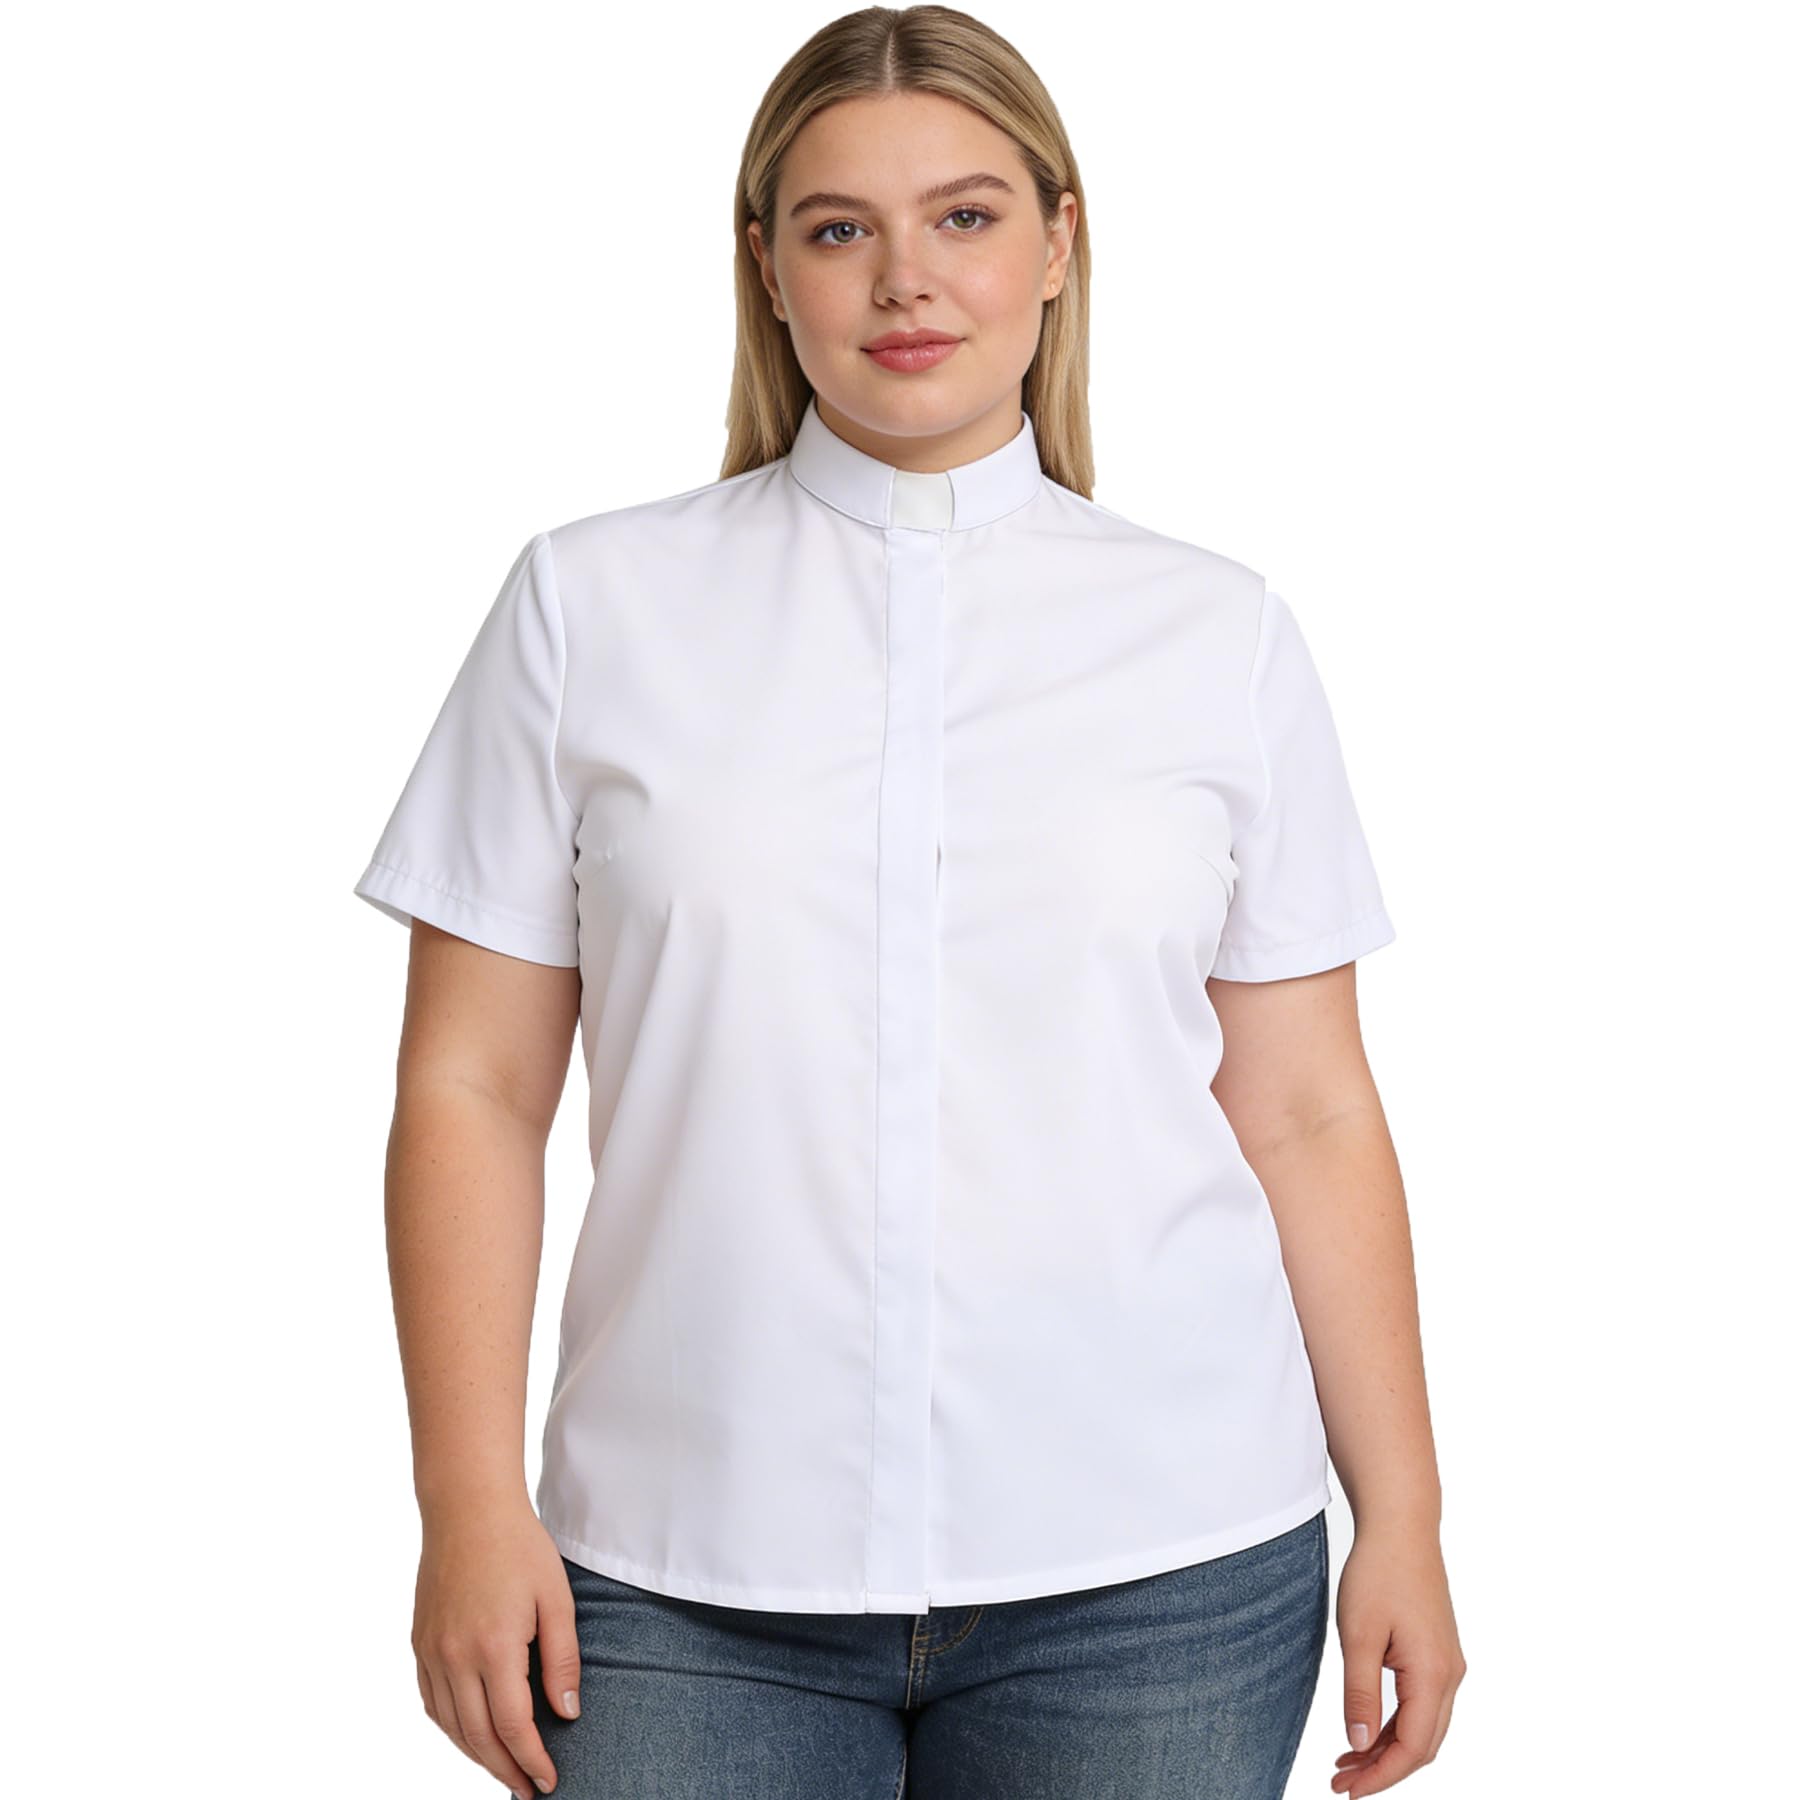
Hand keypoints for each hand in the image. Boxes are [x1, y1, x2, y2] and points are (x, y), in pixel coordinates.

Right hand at [411, 1500, 582, 1797]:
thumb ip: (562, 1659)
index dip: (531, 1760)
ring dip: (477, 1756)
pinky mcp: (419, 1642)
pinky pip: (432, 1702)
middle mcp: (456, 1656)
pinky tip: (470, 1734)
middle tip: (528, 1789)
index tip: (548, 1781)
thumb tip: (567, 1714)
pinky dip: (451, 1728)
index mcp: (495, 1646)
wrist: (468, 1508)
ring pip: (451, 1726)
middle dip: (506, 1770)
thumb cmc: (520, 1547)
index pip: (513, 1726)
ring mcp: (432, 1651)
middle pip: (479, 1736)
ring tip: (504, 1769)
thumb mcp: (556, 1598)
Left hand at [1329, 1520, 1465, 1794]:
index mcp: (1433, 1674)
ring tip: (1347, 1763)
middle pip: (1422, 1745)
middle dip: (1383, 1770)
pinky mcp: (1439, 1653)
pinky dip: (1396, 1725)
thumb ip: (1359, 1694)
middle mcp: (1450, 1675)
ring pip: (1424, 1727)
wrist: (1402, 1528)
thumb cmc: (1378, 1573)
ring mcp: (1448, 1664)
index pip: (1411, 1748)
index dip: (1380, 1777)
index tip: (1347, 1792)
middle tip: (1341, 1782)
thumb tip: (1358, 1746)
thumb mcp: (1358, 1635)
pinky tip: (1367, 1729)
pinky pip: (1423, 1705)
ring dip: (1388, 1749)